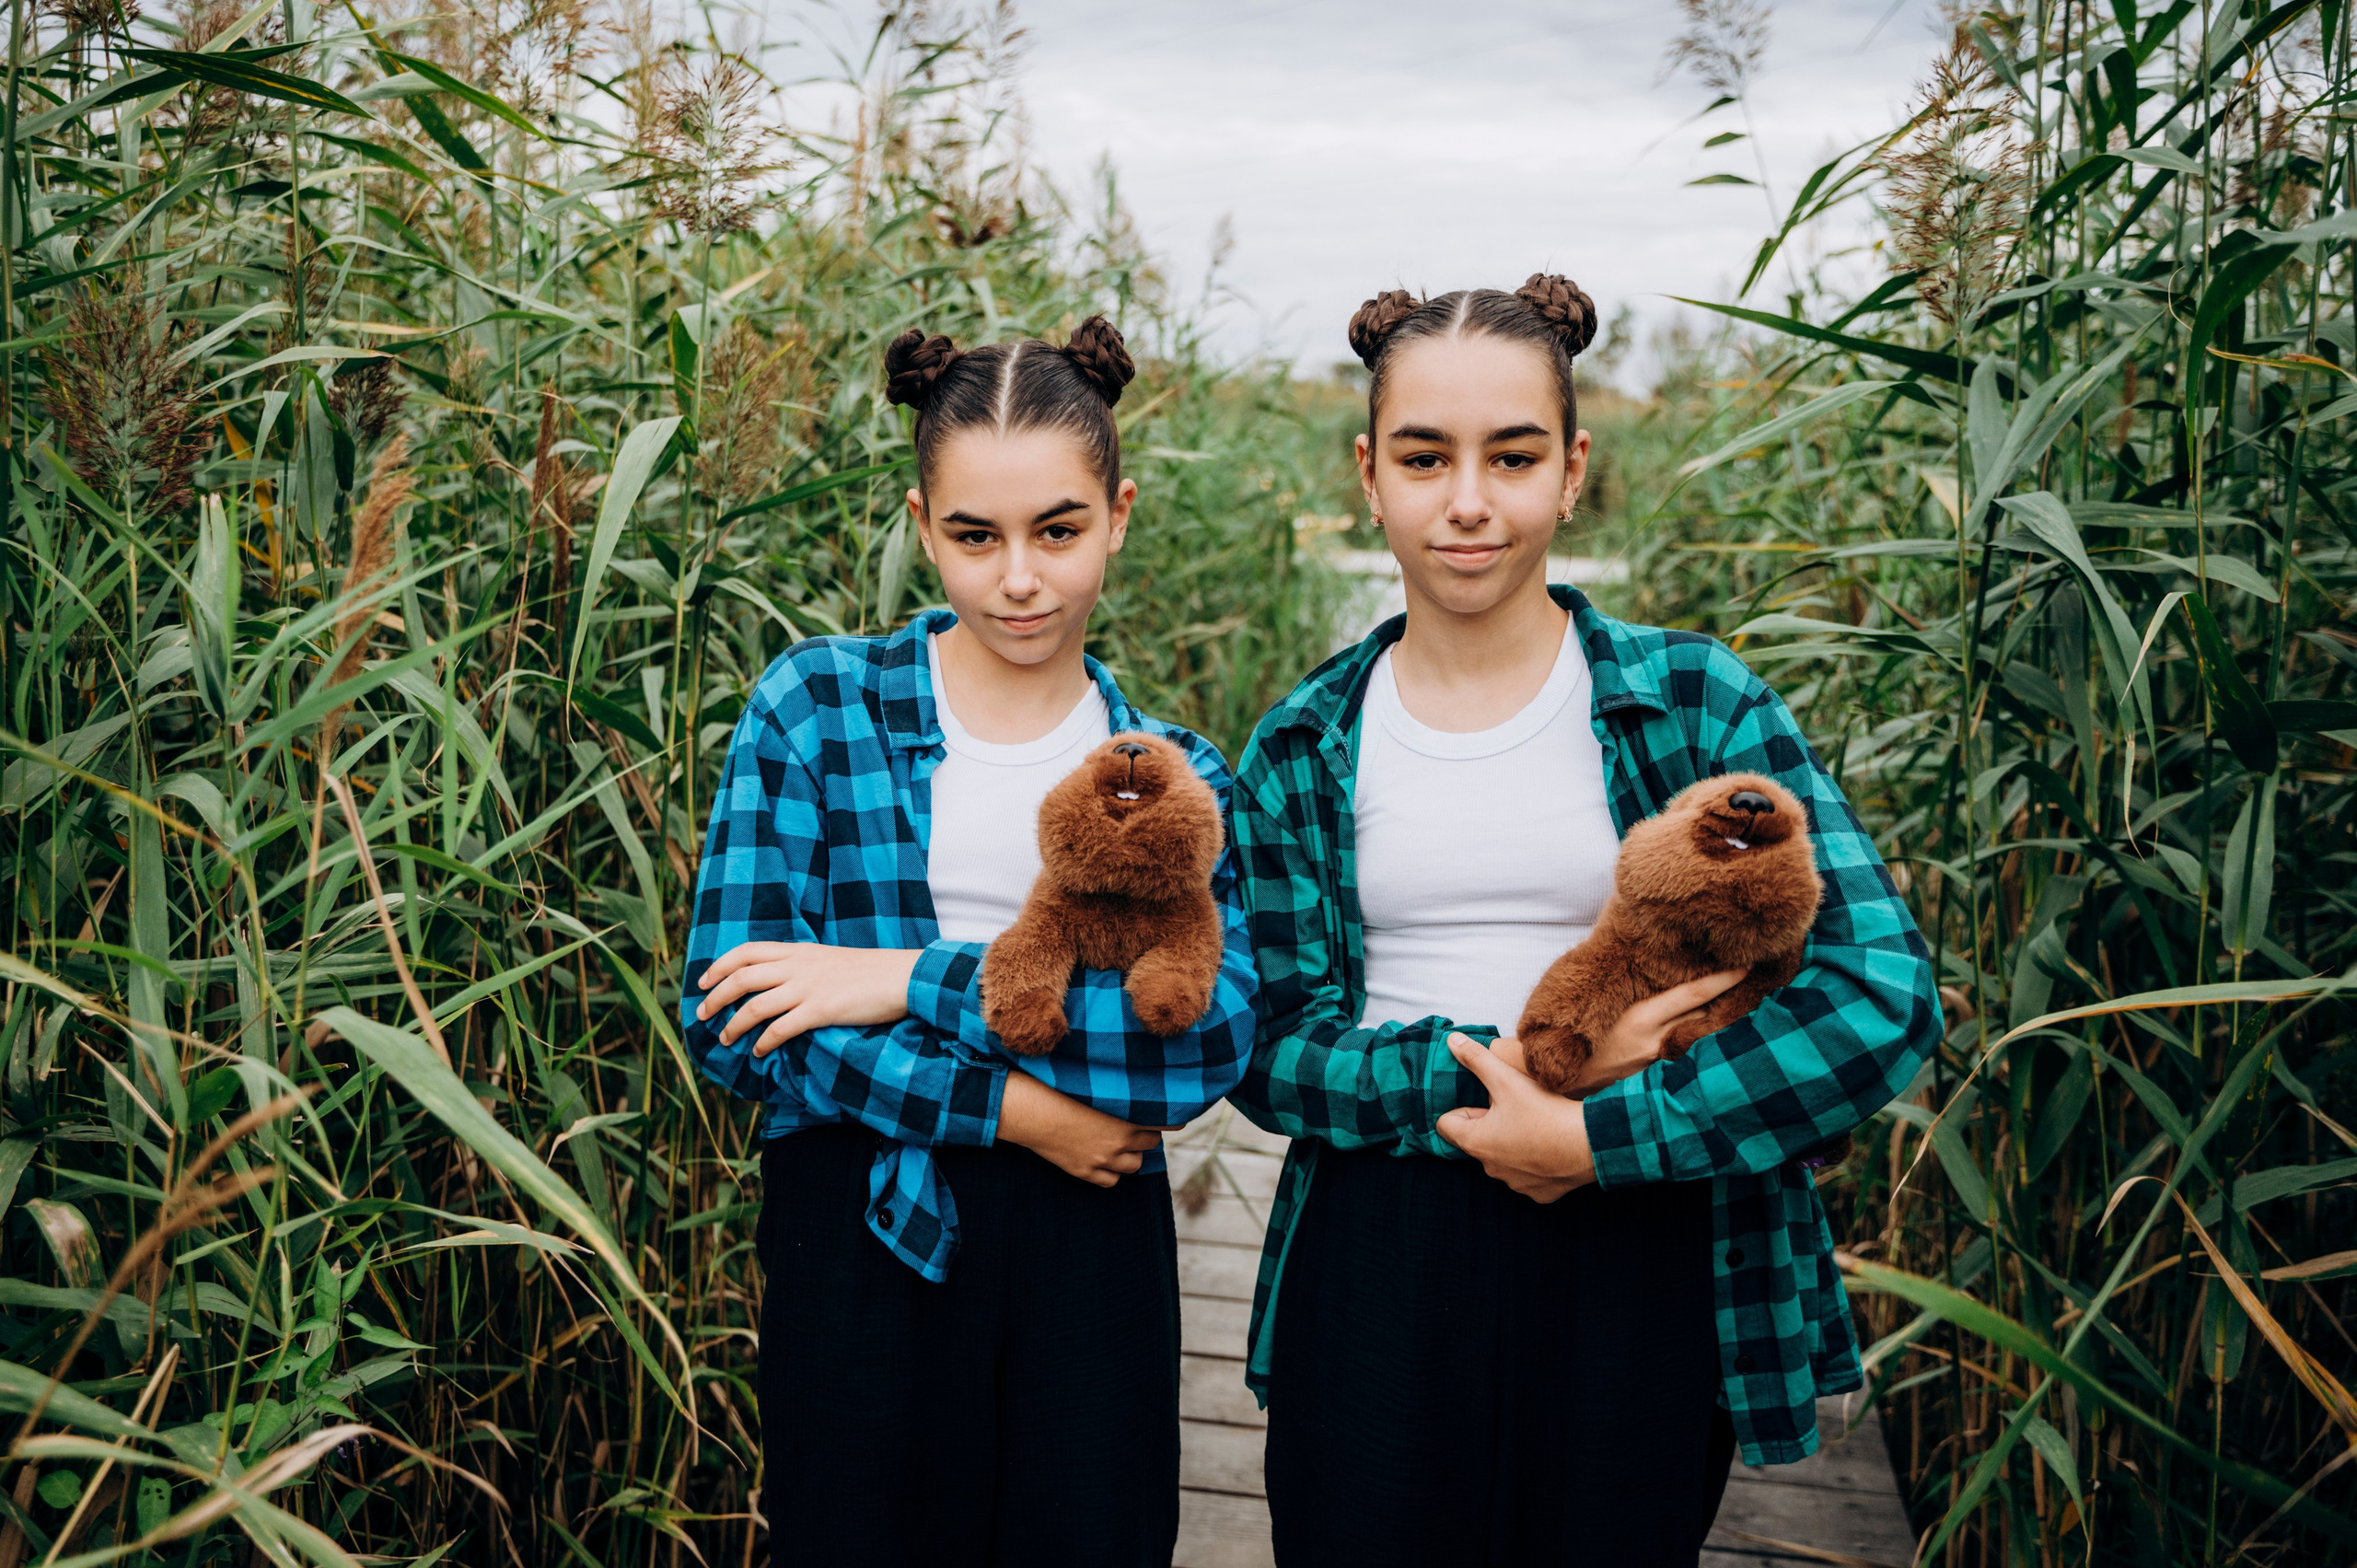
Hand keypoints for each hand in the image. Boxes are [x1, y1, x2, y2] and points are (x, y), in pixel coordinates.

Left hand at [694, 942, 919, 1053]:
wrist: (902, 977)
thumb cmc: (869, 971)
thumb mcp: (828, 959)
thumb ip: (801, 965)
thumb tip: (777, 982)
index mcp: (798, 950)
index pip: (746, 951)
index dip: (719, 966)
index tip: (703, 981)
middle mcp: (798, 965)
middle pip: (742, 978)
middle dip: (716, 997)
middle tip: (702, 1014)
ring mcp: (808, 987)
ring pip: (755, 1006)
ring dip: (734, 1025)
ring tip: (725, 1039)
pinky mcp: (821, 1010)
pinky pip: (781, 1029)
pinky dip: (764, 1043)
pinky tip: (758, 1052)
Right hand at [995, 1073, 1161, 1187]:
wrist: (1033, 1112)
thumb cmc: (1060, 1089)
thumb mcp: (1096, 1084)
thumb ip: (1119, 1088)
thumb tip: (1135, 1081)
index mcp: (1126, 1117)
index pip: (1163, 1122)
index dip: (1172, 1119)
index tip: (1180, 1116)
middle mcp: (1119, 1141)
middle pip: (1150, 1144)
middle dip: (1146, 1135)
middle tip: (1136, 1125)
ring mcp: (1102, 1159)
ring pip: (1133, 1165)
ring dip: (1131, 1155)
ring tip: (1122, 1143)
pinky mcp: (1085, 1172)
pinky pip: (1110, 1181)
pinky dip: (1111, 1172)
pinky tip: (1105, 1161)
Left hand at [1435, 1034, 1591, 1202]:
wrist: (1590, 1144)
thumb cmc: (1544, 1111)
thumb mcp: (1506, 1079)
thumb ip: (1477, 1060)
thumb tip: (1452, 1041)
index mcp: (1476, 1142)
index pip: (1446, 1125)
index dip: (1463, 1108)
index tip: (1486, 1101)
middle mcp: (1490, 1168)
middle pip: (1476, 1141)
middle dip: (1489, 1123)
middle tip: (1514, 1107)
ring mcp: (1514, 1183)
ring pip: (1502, 1158)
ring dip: (1511, 1143)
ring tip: (1534, 1125)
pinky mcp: (1539, 1193)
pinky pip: (1528, 1175)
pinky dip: (1534, 1162)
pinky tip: (1550, 1147)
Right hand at [1578, 970, 1747, 1092]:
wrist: (1571, 1076)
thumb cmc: (1585, 1031)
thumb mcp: (1606, 1002)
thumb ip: (1635, 984)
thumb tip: (1656, 954)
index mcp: (1642, 1017)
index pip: (1695, 993)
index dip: (1724, 980)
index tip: (1747, 966)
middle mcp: (1657, 1040)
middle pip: (1707, 1013)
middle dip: (1728, 997)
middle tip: (1751, 979)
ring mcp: (1662, 1061)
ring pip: (1703, 1032)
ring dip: (1719, 1018)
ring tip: (1738, 1002)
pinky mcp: (1663, 1075)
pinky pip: (1692, 1050)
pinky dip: (1703, 1038)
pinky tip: (1713, 1031)